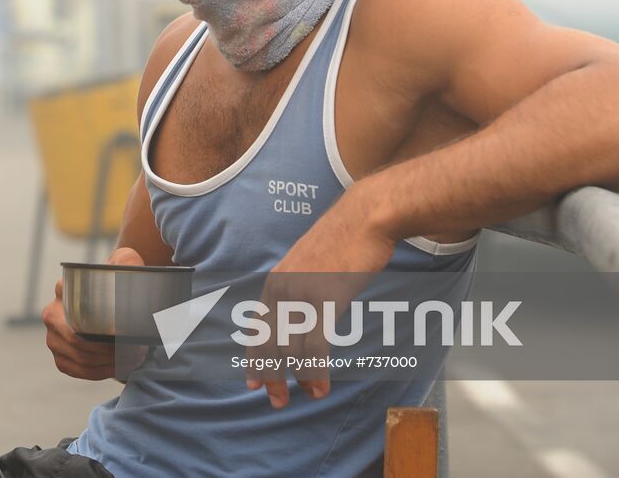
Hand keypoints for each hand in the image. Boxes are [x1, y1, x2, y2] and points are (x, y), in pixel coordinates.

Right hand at [43, 246, 147, 380]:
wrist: (111, 297)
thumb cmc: (119, 280)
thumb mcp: (125, 264)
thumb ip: (126, 260)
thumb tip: (125, 265)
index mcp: (62, 290)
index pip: (75, 312)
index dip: (102, 331)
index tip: (126, 333)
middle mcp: (52, 315)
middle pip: (77, 342)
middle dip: (108, 351)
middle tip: (136, 350)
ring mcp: (53, 338)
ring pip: (80, 359)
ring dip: (109, 364)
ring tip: (134, 358)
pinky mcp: (60, 358)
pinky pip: (78, 371)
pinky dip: (100, 373)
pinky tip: (119, 367)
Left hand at [246, 183, 396, 408]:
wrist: (364, 218)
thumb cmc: (344, 240)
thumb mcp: (310, 264)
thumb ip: (300, 287)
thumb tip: (300, 313)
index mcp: (276, 281)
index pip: (258, 327)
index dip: (254, 357)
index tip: (253, 382)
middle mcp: (282, 289)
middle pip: (269, 342)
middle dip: (271, 374)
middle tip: (277, 400)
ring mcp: (302, 295)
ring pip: (291, 348)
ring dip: (299, 378)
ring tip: (308, 396)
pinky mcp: (326, 300)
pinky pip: (316, 346)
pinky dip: (316, 371)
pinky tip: (321, 386)